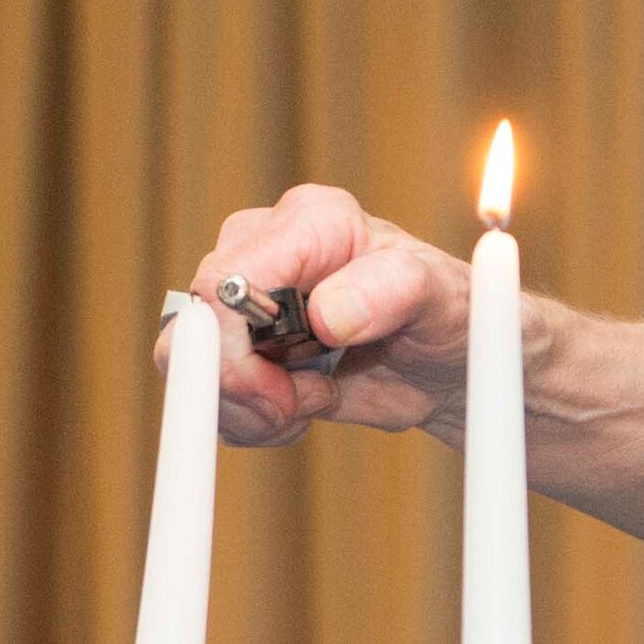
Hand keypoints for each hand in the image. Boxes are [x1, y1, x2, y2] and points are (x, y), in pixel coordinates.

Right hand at [156, 184, 481, 447]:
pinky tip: (301, 408)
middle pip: (195, 329)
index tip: (282, 395)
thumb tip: (326, 313)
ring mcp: (248, 300)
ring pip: (196, 369)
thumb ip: (386, 293)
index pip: (224, 282)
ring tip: (313, 403)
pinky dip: (251, 420)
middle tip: (300, 407)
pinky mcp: (245, 344)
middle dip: (240, 387)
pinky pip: (214, 395)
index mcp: (307, 223)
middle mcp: (266, 251)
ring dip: (248, 409)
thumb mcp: (435, 298)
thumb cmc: (447, 312)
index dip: (234, 351)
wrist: (447, 359)